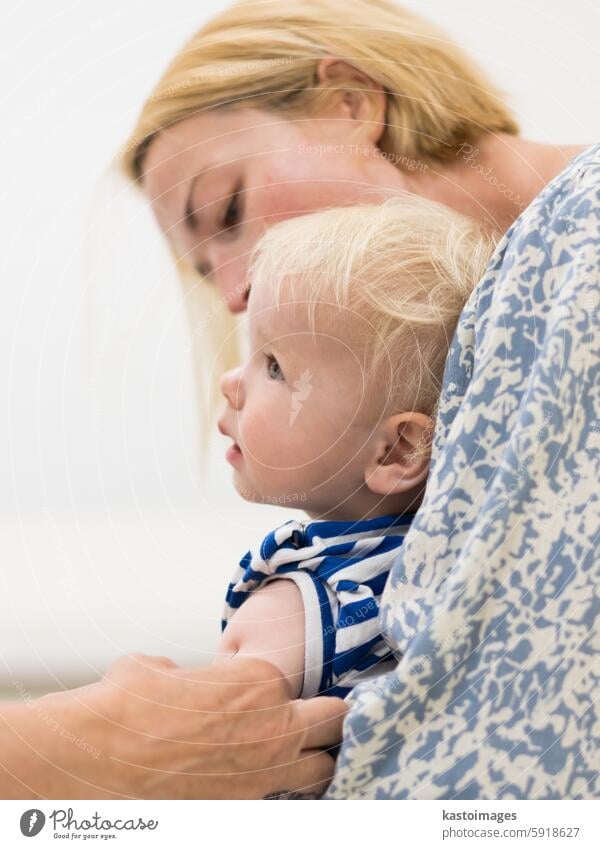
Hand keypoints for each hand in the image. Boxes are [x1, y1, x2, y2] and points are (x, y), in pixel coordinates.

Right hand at [28, 654, 346, 798]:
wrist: (102, 755)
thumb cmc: (129, 703)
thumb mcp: (158, 668)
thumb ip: (182, 672)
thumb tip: (174, 678)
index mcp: (259, 678)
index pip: (299, 681)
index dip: (289, 690)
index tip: (284, 697)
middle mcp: (274, 723)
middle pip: (334, 719)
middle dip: (331, 719)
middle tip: (322, 723)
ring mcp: (266, 771)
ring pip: (324, 768)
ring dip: (318, 761)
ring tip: (308, 761)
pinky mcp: (248, 808)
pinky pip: (288, 800)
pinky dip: (287, 794)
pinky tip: (274, 789)